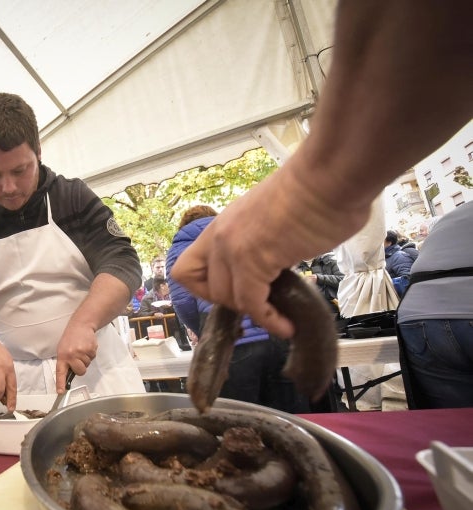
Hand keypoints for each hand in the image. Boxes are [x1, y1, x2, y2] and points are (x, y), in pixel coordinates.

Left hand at [55, 321, 96, 393]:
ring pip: (87, 365)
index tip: (61, 392)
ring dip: (86, 359)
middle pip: (80, 372)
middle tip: (78, 358)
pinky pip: (92, 358)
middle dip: (81, 368)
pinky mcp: (90, 349)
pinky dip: (91, 353)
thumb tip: (68, 375)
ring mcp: (81, 352)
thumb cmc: (71, 338)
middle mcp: (71, 355)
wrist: (81, 325)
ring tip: (82, 349)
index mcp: (62, 356)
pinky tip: (86, 346)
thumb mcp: (63, 349)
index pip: (60, 372)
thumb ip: (65, 361)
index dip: (60, 383)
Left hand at [170, 159, 369, 337]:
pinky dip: (270, 322)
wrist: (332, 176)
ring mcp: (233, 248)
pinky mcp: (254, 261)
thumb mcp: (274, 220)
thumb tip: (277, 261)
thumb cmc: (317, 191)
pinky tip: (287, 325)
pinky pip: (252, 305)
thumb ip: (265, 243)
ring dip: (254, 313)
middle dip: (235, 303)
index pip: (187, 269)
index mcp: (222, 225)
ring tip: (280, 316)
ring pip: (227, 299)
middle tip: (265, 303)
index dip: (207, 288)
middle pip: (207, 289)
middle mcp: (220, 236)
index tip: (237, 292)